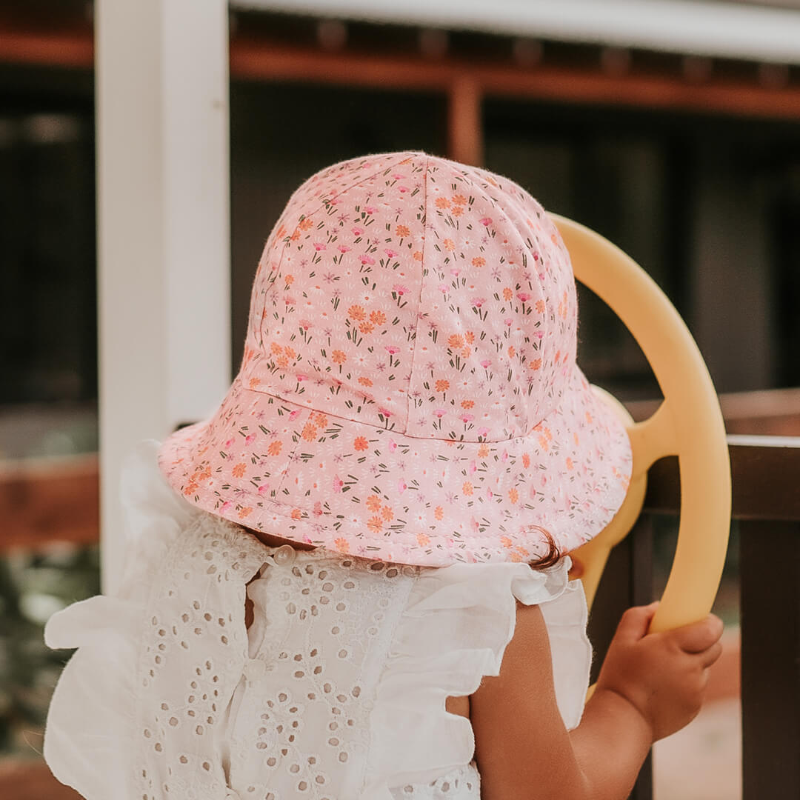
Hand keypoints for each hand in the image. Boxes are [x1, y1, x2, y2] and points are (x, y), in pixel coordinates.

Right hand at [595, 603, 723, 740]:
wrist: (624, 719)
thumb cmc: (620, 677)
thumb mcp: (621, 639)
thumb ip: (639, 616)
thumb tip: (658, 607)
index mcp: (672, 647)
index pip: (710, 629)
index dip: (709, 622)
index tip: (698, 620)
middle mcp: (690, 669)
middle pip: (714, 647)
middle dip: (701, 641)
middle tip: (678, 643)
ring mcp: (695, 690)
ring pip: (705, 668)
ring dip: (692, 664)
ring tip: (663, 669)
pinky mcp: (695, 707)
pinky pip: (697, 688)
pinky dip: (686, 683)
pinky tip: (663, 687)